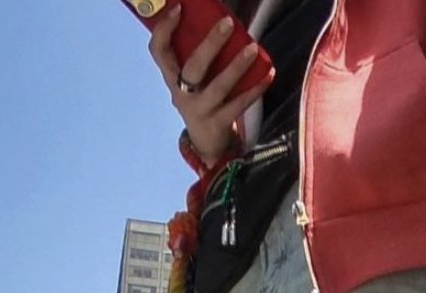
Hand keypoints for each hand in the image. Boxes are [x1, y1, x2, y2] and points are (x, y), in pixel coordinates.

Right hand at [149, 6, 266, 166]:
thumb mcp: (189, 82)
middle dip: (211, 44)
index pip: (158, 50)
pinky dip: (254, 89)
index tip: (178, 9)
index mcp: (171, 78)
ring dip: (237, 66)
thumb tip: (216, 23)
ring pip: (219, 86)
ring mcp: (200, 110)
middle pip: (194, 66)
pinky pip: (239, 104)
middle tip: (228, 23)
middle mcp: (182, 94)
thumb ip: (195, 58)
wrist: (206, 145)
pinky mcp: (218, 123)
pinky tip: (267, 75)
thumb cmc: (200, 101)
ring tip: (253, 48)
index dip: (165, 29)